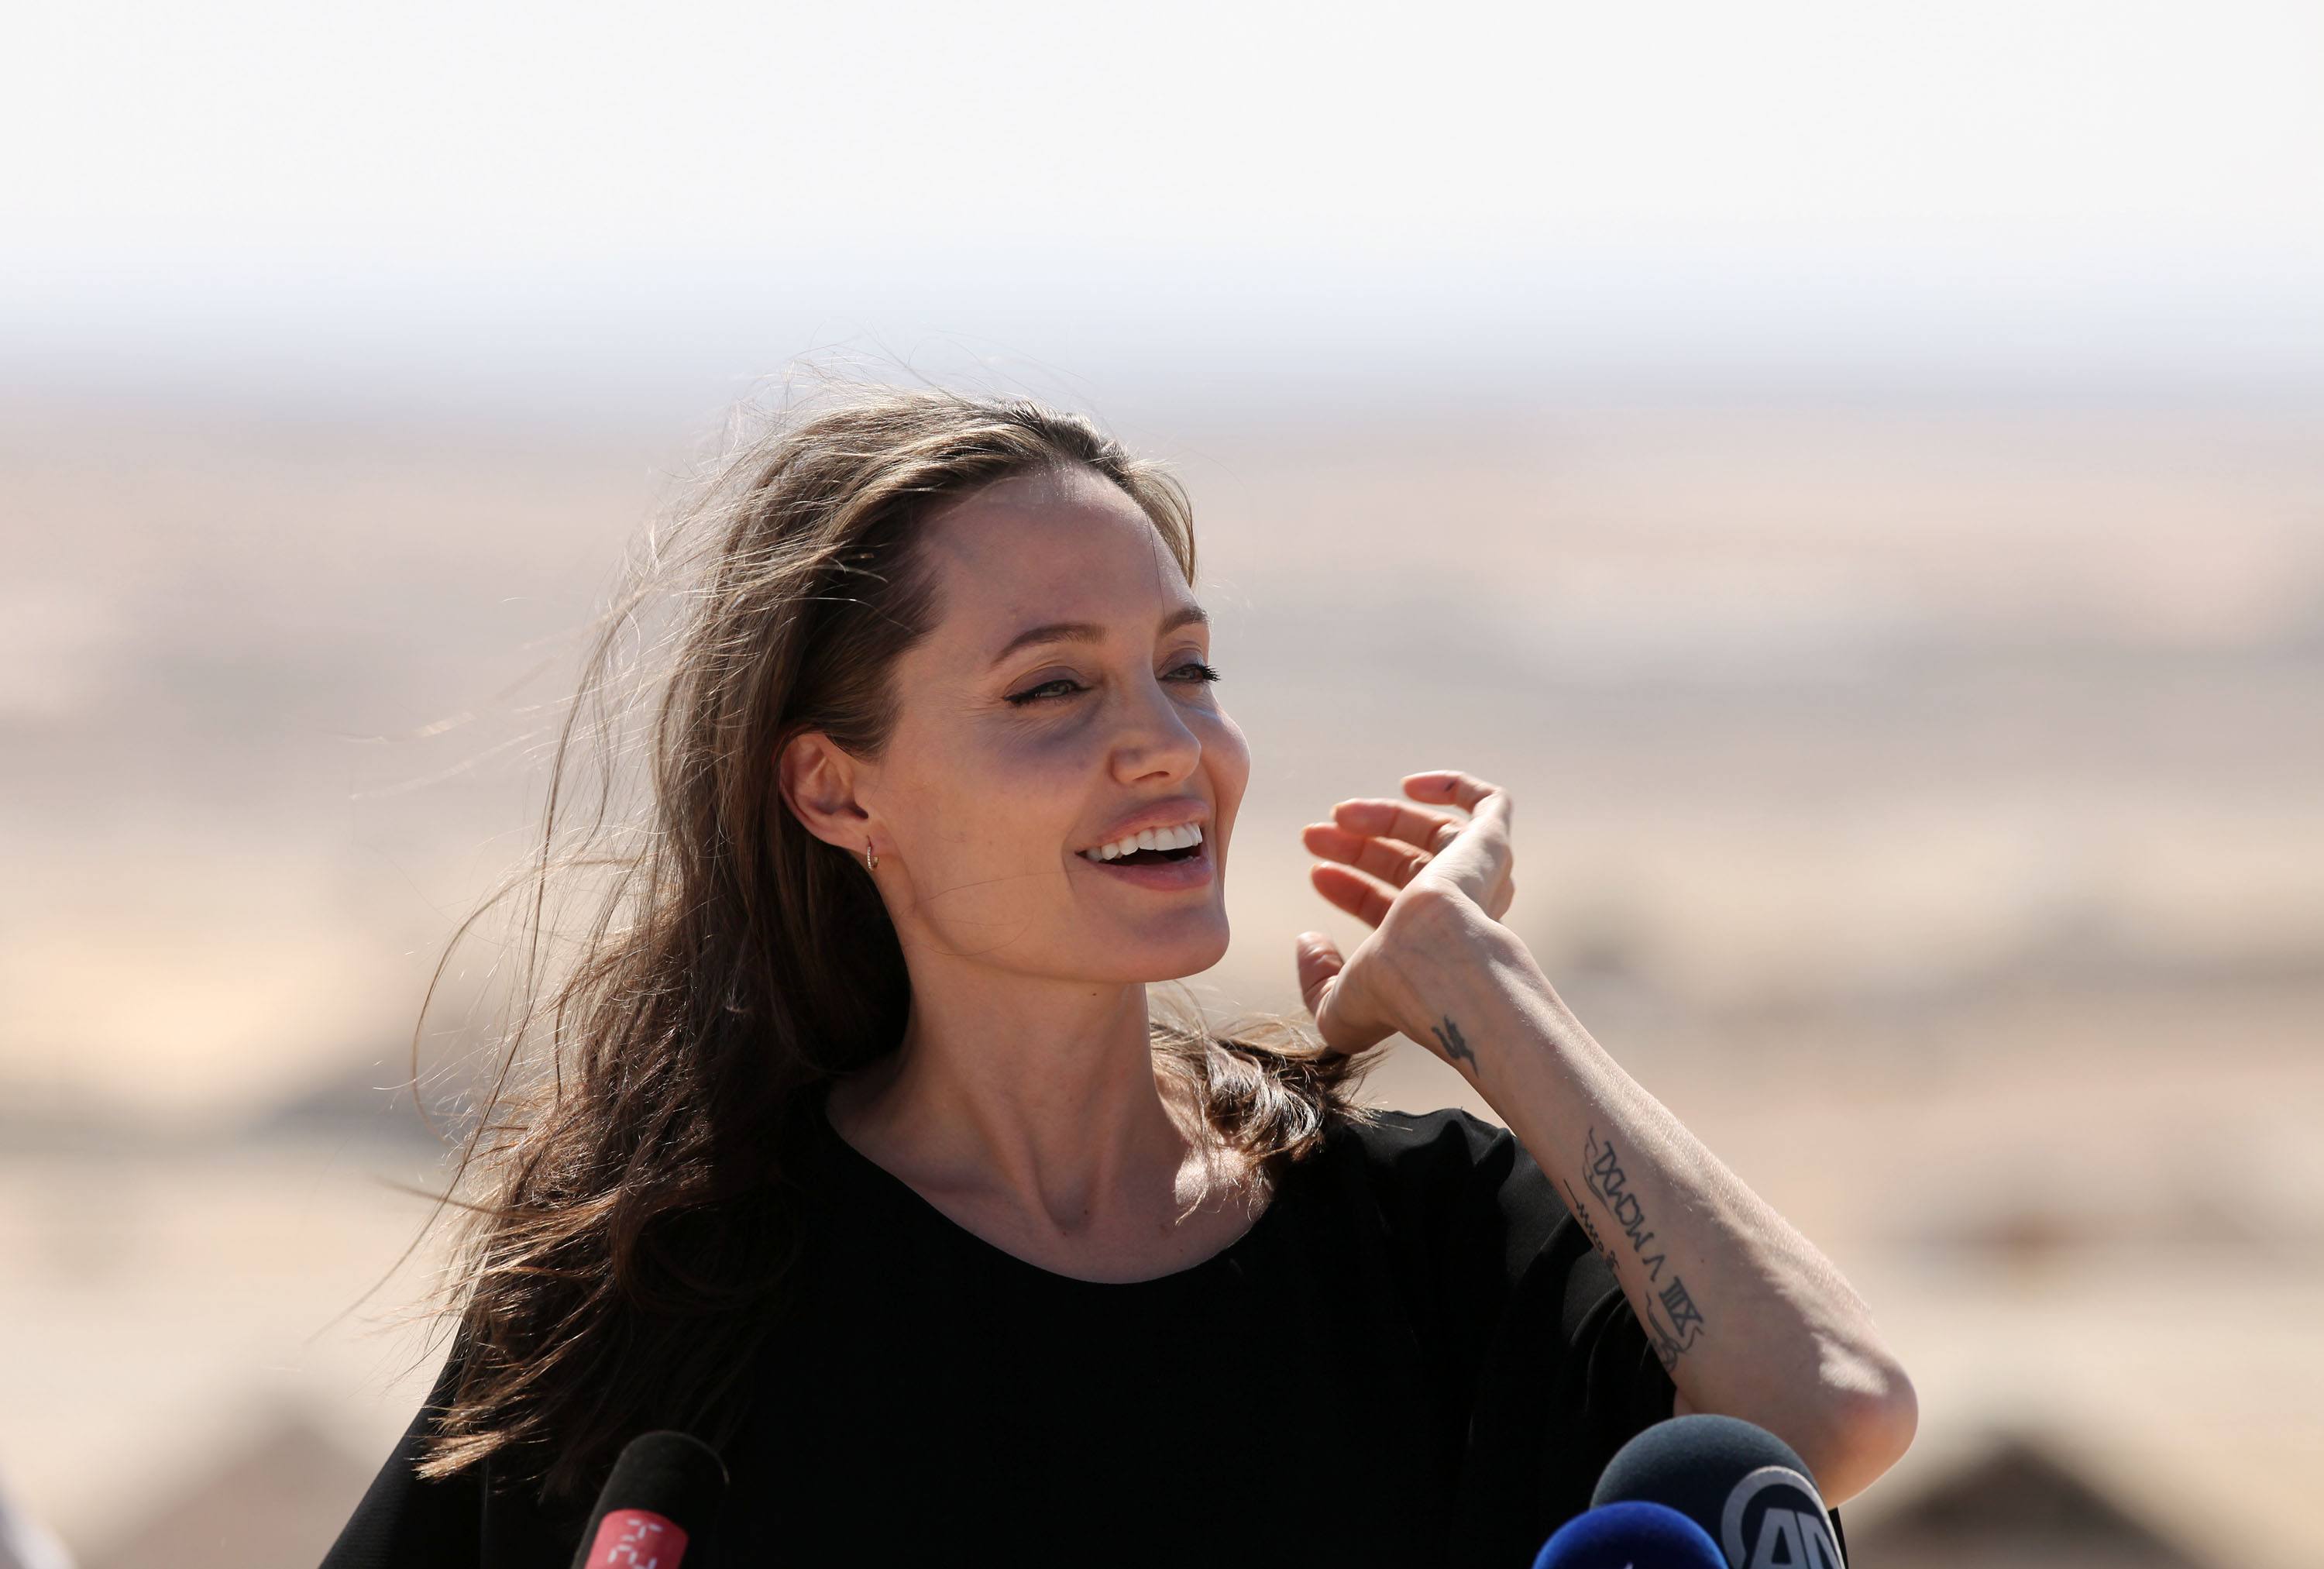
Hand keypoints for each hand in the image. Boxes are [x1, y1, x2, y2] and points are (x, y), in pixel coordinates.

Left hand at [1294, 770, 1517, 1058]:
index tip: (1315, 873)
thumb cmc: (1395, 993)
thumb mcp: (1338, 1009)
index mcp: (1435, 949)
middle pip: (1409, 867)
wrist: (1437, 963)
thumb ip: (1316, 981)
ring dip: (1384, 818)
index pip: (1395, 908)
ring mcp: (1480, 877)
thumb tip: (1308, 940)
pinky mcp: (1491, 845)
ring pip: (1435, 834)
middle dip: (1356, 849)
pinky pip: (1491, 804)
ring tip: (1338, 813)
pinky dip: (1454, 787)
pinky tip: (1410, 786)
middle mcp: (1464, 913)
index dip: (1351, 889)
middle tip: (1312, 836)